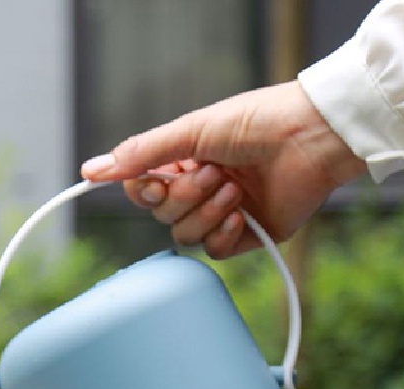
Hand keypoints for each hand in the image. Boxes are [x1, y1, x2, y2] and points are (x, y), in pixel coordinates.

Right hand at [80, 81, 366, 257]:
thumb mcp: (192, 131)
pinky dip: (224, 233)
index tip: (155, 180)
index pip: (144, 190)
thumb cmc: (258, 122)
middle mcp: (200, 188)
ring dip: (207, 212)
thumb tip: (91, 169)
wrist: (312, 138)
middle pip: (163, 217)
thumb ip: (142, 153)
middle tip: (215, 172)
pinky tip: (244, 213)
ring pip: (186, 237)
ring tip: (235, 187)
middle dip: (185, 197)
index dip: (145, 192)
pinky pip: (214, 252)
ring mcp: (222, 213)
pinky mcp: (246, 236)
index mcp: (184, 161)